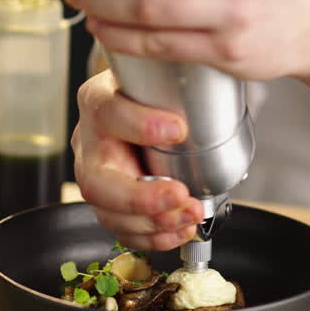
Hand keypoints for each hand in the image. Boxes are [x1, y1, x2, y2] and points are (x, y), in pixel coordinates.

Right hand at [71, 70, 205, 250]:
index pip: (109, 112)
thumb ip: (179, 79)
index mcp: (99, 100)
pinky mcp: (107, 203)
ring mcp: (95, 175)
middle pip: (97, 181)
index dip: (140, 125)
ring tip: (189, 216)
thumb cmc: (152, 90)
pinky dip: (152, 237)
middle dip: (141, 198)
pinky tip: (178, 231)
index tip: (177, 129)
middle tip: (180, 196)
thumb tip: (219, 73)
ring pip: (107, 212)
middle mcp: (90, 141)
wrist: (143, 106)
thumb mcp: (161, 73)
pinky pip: (120, 229)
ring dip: (152, 223)